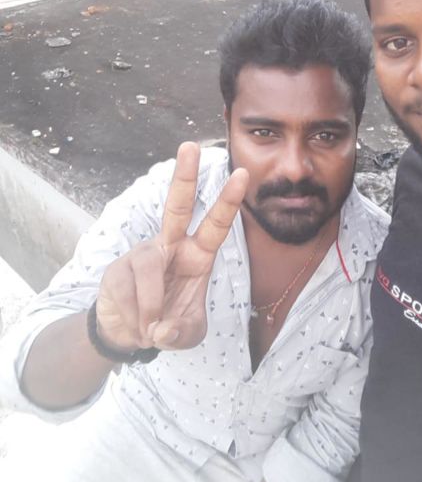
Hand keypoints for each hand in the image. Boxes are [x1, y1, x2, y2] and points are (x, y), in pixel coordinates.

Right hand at [96, 142, 247, 352]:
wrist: (126, 335)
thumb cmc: (166, 325)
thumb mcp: (186, 335)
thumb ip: (180, 332)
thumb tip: (162, 328)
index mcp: (197, 255)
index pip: (216, 225)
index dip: (228, 201)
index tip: (242, 174)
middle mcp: (170, 246)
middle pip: (177, 206)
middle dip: (185, 176)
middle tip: (190, 146)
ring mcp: (143, 254)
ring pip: (151, 270)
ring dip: (152, 307)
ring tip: (150, 328)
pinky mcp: (117, 269)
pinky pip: (129, 290)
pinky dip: (135, 317)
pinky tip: (135, 324)